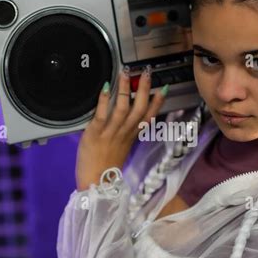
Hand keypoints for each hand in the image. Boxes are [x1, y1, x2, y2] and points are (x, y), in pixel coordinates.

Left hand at [75, 67, 166, 191]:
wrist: (96, 183)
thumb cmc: (105, 168)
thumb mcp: (121, 149)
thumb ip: (124, 134)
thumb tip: (125, 120)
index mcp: (131, 136)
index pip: (148, 117)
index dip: (157, 102)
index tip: (163, 88)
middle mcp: (124, 133)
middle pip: (139, 109)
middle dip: (144, 89)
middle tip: (146, 73)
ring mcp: (110, 133)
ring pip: (123, 108)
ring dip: (125, 89)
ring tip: (126, 73)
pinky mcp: (95, 133)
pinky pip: (102, 114)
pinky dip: (104, 100)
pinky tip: (105, 88)